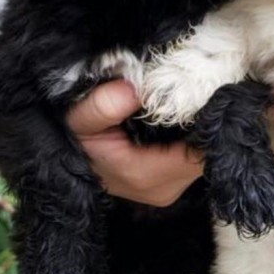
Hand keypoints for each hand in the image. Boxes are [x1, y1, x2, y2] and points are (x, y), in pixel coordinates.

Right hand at [66, 79, 202, 206]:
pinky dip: (195, 133)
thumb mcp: (79, 120)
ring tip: (195, 96)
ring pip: (205, 152)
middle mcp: (166, 187)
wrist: (64, 160)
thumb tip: (136, 89)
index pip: (203, 149)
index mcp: (148, 176)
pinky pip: (195, 154)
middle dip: (209, 118)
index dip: (208, 117)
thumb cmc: (75, 139)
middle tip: (203, 86)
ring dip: (203, 125)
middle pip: (209, 149)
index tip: (205, 88)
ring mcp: (171, 186)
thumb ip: (104, 106)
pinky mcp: (172, 181)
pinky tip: (186, 113)